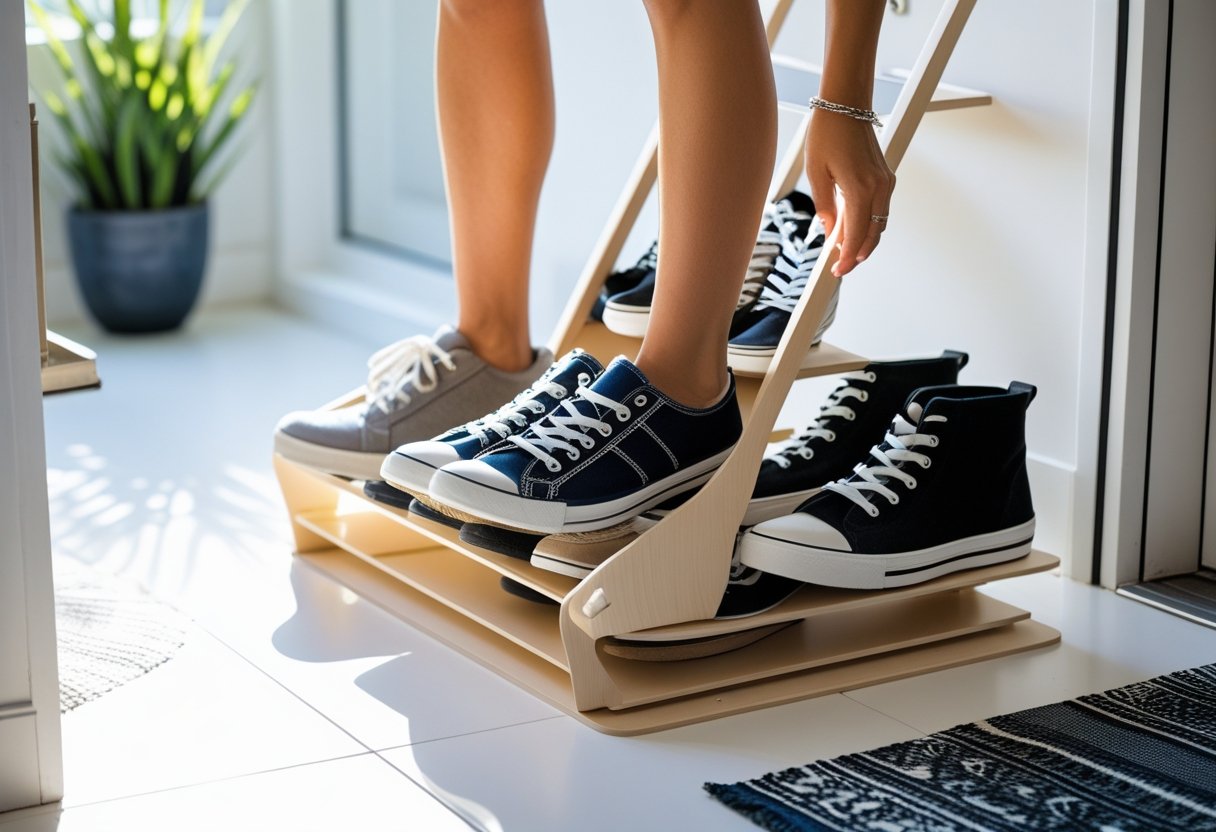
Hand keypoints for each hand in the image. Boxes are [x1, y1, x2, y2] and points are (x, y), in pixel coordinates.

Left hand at [805, 110, 894, 276]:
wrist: (846, 105)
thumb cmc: (827, 133)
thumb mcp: (816, 173)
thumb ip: (825, 207)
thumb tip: (830, 233)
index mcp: (860, 188)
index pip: (857, 234)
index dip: (848, 257)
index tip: (837, 271)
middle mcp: (879, 187)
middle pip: (873, 233)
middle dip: (859, 254)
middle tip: (841, 267)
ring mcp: (885, 181)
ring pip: (880, 222)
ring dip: (865, 239)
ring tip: (844, 250)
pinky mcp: (885, 176)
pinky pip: (880, 208)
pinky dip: (869, 222)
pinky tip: (851, 228)